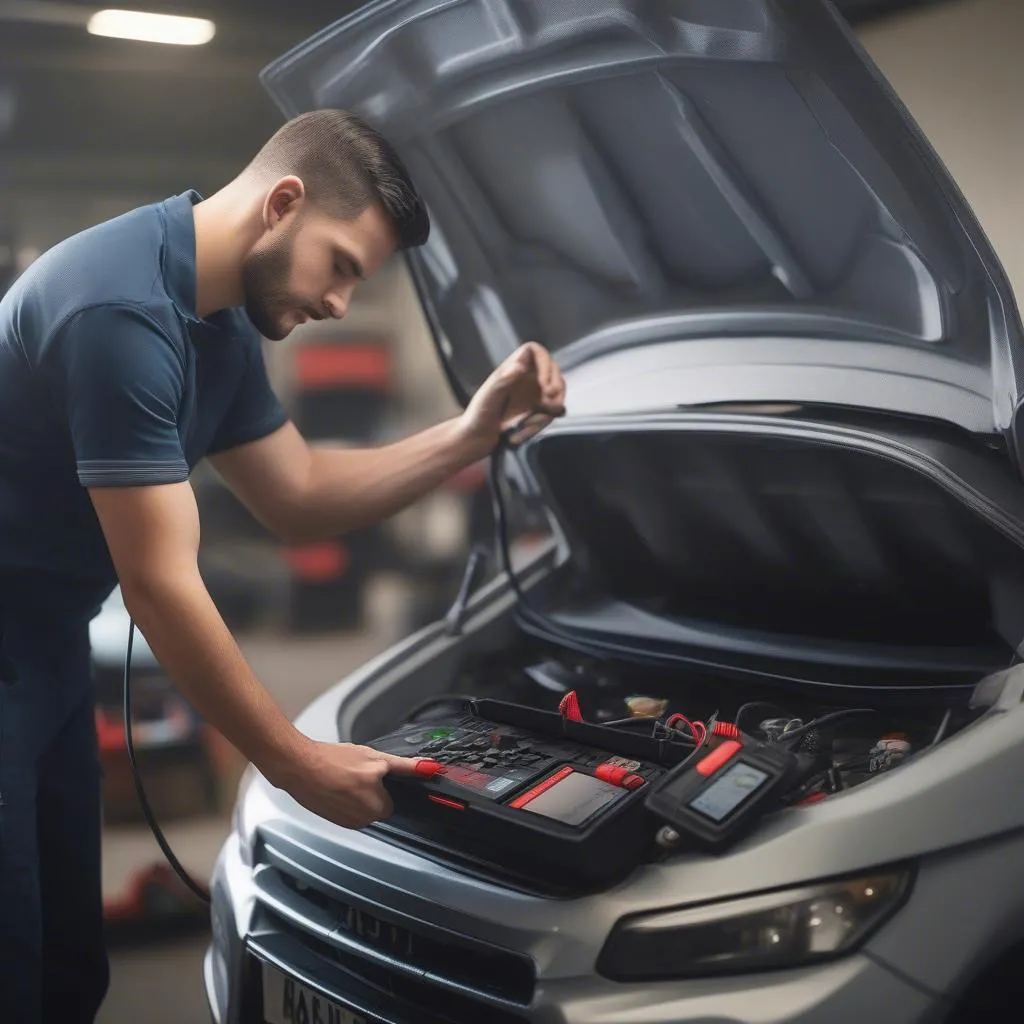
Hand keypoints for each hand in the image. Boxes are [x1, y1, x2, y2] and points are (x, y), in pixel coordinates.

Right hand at [274, 739, 427, 828]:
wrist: (299, 766)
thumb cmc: (333, 760)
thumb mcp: (374, 757)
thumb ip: (403, 766)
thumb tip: (429, 768)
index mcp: (377, 806)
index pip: (393, 801)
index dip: (386, 785)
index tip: (375, 776)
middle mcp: (364, 819)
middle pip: (378, 805)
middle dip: (371, 790)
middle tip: (358, 772)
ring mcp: (347, 822)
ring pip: (362, 808)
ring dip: (357, 795)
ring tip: (344, 778)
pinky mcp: (333, 821)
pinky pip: (348, 812)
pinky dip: (344, 800)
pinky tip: (335, 786)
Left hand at [460, 342, 566, 450]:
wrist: (476, 440)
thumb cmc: (477, 416)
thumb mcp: (488, 397)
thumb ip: (503, 380)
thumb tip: (520, 365)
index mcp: (511, 368)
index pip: (534, 350)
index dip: (544, 360)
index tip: (544, 382)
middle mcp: (525, 377)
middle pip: (552, 369)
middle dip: (556, 384)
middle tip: (550, 400)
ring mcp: (533, 393)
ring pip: (557, 390)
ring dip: (554, 405)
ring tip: (538, 420)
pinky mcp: (536, 411)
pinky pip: (551, 411)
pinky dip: (544, 420)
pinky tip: (528, 430)